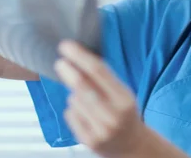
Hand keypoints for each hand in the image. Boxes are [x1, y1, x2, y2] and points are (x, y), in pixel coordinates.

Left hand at [55, 40, 147, 157]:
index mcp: (124, 99)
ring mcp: (100, 130)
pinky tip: (85, 115)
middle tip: (59, 62)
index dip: (80, 56)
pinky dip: (73, 109)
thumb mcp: (122, 93)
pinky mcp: (88, 141)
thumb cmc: (123, 112)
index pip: (99, 71)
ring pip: (74, 100)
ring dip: (75, 94)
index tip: (65, 46)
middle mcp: (113, 115)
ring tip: (89, 102)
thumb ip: (104, 79)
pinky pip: (70, 114)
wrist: (131, 146)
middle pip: (82, 86)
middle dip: (68, 71)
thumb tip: (78, 57)